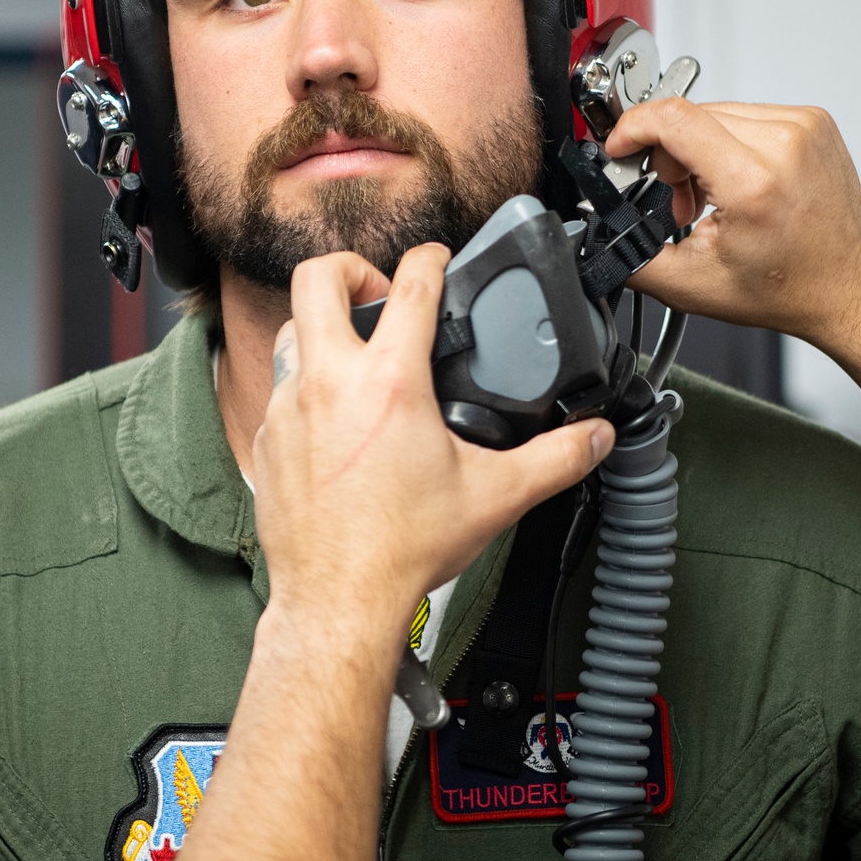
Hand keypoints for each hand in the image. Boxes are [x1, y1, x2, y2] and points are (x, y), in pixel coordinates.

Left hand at [251, 242, 613, 633]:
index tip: (440, 262)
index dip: (432, 258)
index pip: (412, 282)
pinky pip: (281, 388)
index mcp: (389, 381)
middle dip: (351, 269)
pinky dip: (307, 387)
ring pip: (291, 331)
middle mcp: (329, 382)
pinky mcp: (266, 439)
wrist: (338, 602)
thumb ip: (555, 459)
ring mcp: (289, 408)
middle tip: (379, 295)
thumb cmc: (402, 550)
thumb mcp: (496, 496)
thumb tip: (594, 437)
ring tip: (357, 354)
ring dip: (322, 328)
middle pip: (317, 276)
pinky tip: (336, 418)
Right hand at [608, 98, 860, 557]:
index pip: (673, 118)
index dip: (632, 130)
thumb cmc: (790, 288)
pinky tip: (738, 179)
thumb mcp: (693, 286)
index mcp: (754, 181)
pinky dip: (729, 142)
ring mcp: (804, 126)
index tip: (621, 149)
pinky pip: (746, 113)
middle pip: (689, 116)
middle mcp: (785, 144)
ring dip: (698, 147)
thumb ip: (632, 255)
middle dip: (668, 154)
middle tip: (682, 200)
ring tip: (714, 195)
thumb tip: (600, 232)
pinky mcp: (813, 120)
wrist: (851, 288)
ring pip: (716, 112)